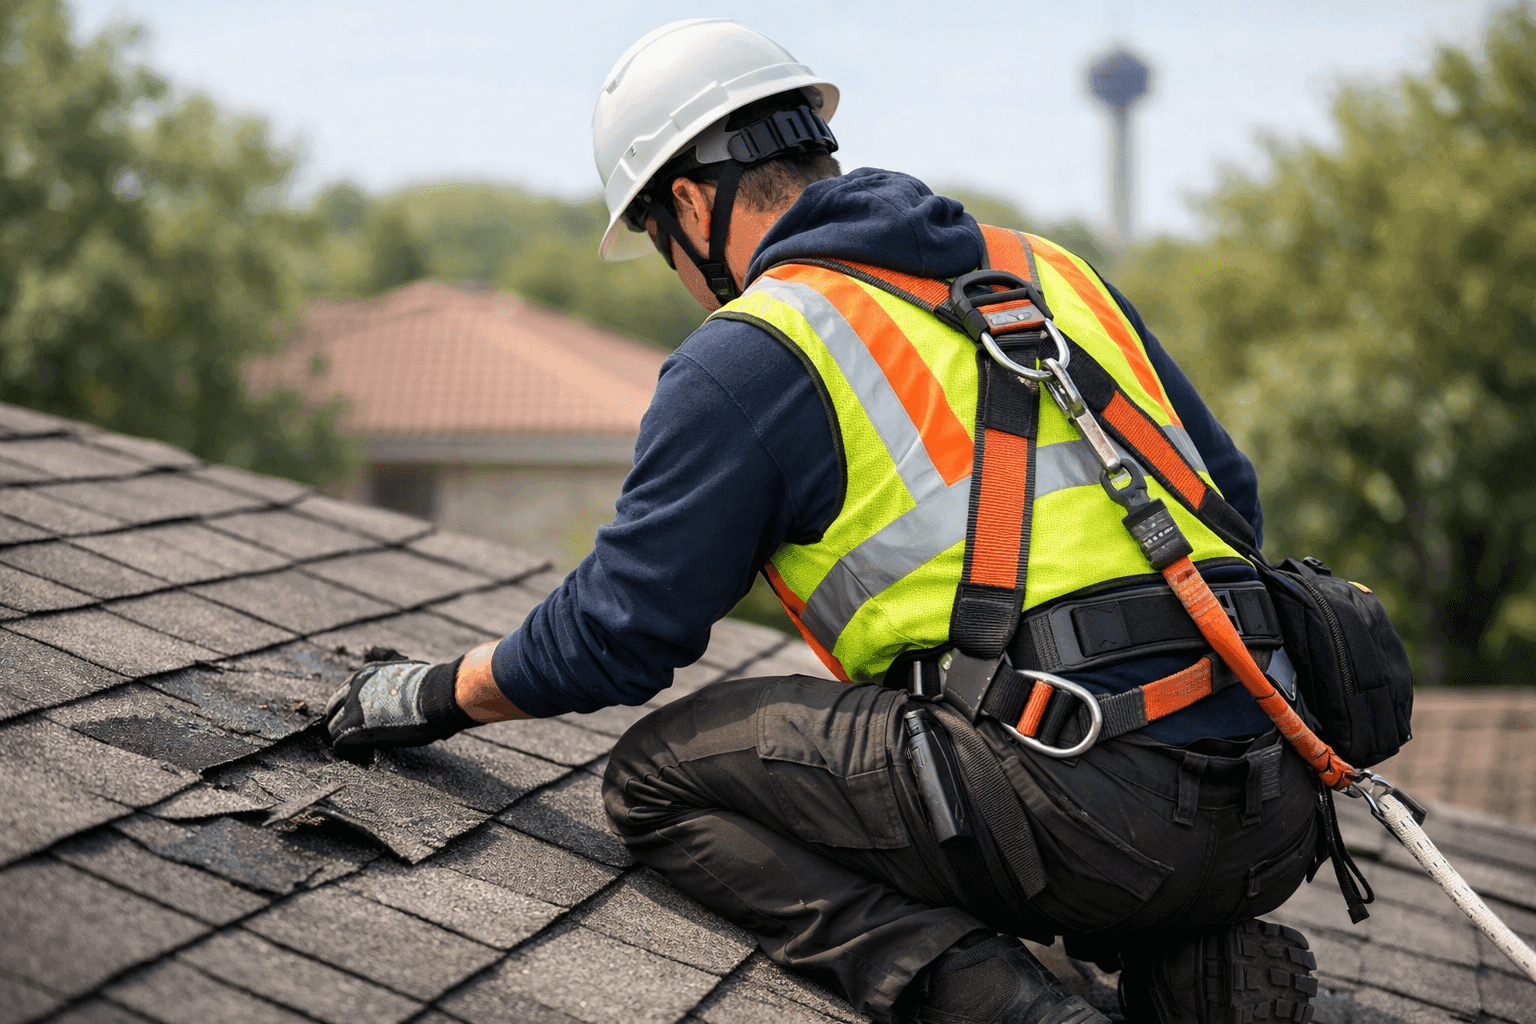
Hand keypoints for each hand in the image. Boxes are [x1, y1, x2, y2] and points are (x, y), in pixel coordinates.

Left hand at [323, 650, 471, 759]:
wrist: (437, 696)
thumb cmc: (429, 682)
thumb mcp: (402, 661)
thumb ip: (384, 657)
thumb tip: (370, 648)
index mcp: (364, 674)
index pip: (343, 694)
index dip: (351, 708)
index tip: (364, 719)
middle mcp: (353, 689)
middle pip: (332, 710)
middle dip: (342, 722)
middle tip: (358, 736)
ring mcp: (351, 709)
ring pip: (333, 728)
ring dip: (345, 738)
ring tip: (362, 748)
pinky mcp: (353, 728)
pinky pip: (339, 744)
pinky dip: (349, 751)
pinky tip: (365, 754)